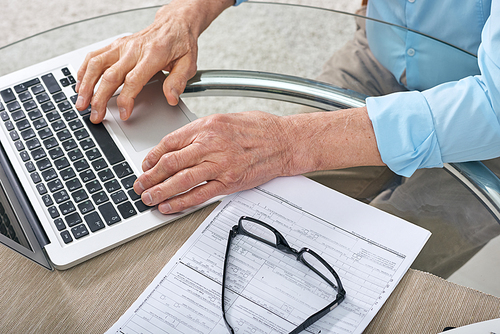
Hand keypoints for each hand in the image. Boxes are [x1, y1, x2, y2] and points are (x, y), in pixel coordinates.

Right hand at [75, 0, 233, 123]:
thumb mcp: (188, 63)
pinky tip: (80, 84)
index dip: (126, 99)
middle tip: (96, 116)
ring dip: (86, 85)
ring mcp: (122, 46)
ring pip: (97, 64)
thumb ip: (178, 81)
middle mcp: (134, 49)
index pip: (134, 80)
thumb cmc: (181, 43)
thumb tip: (171, 99)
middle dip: (100, 98)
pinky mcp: (116, 45)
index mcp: (153, 55)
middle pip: (111, 76)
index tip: (123, 114)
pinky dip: (84, 70)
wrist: (174, 23)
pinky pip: (94, 56)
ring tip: (81, 103)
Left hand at [133, 107, 381, 214]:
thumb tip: (178, 144)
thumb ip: (200, 131)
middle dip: (150, 176)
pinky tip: (169, 206)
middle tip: (139, 184)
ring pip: (180, 181)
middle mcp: (210, 145)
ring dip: (159, 191)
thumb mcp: (225, 118)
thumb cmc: (259, 128)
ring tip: (147, 198)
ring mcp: (219, 166)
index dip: (152, 156)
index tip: (145, 164)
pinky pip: (199, 195)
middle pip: (170, 163)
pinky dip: (181, 202)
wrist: (285, 141)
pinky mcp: (229, 182)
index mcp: (207, 126)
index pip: (170, 142)